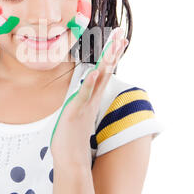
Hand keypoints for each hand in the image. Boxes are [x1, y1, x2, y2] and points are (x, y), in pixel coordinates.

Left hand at [50, 27, 127, 168]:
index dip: (111, 55)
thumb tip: (84, 94)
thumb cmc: (71, 138)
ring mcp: (86, 105)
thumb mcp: (79, 114)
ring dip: (106, 62)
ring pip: (99, 79)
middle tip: (122, 32)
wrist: (71, 160)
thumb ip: (83, 103)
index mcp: (92, 98)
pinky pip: (84, 96)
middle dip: (113, 50)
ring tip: (114, 45)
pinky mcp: (76, 112)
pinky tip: (94, 72)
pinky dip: (89, 84)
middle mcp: (92, 99)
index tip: (119, 39)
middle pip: (106, 70)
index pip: (104, 72)